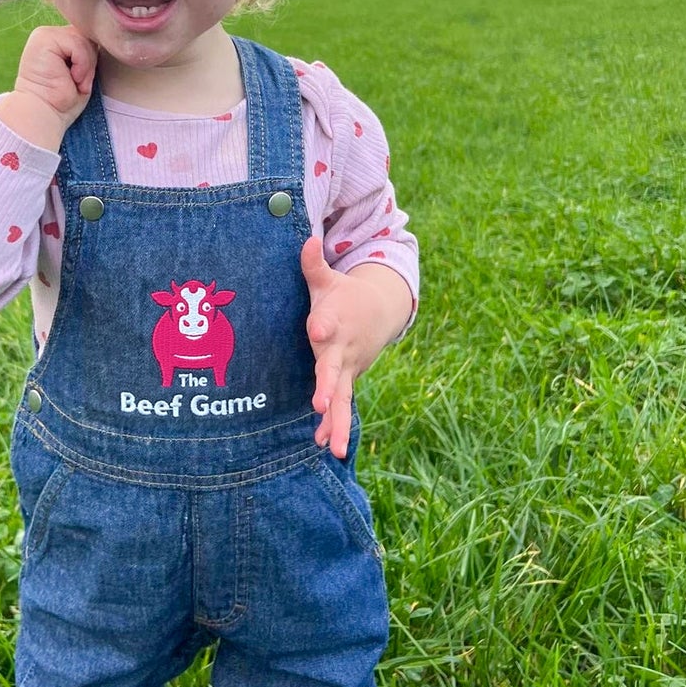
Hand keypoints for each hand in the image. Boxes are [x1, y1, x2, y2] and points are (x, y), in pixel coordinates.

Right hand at [0, 25, 97, 150]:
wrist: (44, 115)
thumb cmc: (63, 100)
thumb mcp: (81, 72)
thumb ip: (86, 52)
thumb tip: (100, 40)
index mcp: (57, 41)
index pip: (87, 37)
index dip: (91, 60)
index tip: (79, 81)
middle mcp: (49, 34)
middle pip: (88, 36)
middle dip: (90, 62)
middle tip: (78, 83)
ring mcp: (45, 35)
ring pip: (84, 40)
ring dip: (86, 66)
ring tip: (75, 82)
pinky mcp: (44, 38)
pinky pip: (78, 44)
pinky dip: (82, 65)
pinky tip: (71, 78)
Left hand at [300, 236, 410, 458]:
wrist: (378, 312)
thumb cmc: (342, 296)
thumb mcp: (327, 280)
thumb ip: (313, 265)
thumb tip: (307, 238)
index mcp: (334, 320)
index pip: (327, 321)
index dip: (322, 325)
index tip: (317, 329)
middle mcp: (342, 348)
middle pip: (334, 369)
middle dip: (329, 386)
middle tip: (322, 404)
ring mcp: (347, 368)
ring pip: (343, 398)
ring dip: (338, 423)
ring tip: (334, 447)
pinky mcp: (347, 380)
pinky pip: (343, 406)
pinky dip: (335, 426)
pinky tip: (328, 447)